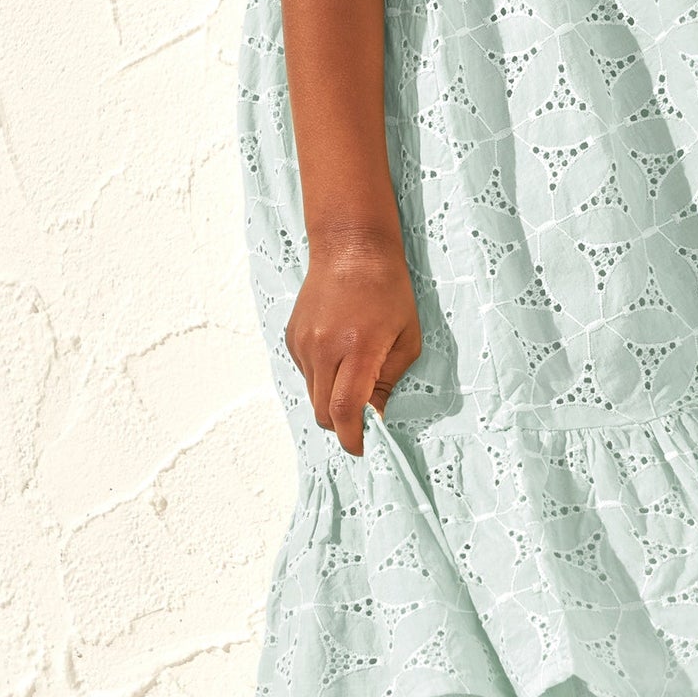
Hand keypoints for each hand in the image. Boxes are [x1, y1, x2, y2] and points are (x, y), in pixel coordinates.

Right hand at [285, 228, 422, 455]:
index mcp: (358, 348)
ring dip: (332, 398)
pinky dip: (322, 377)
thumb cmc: (388, 290)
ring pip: (312, 395)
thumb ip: (389, 382)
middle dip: (343, 424)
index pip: (344, 410)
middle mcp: (324, 348)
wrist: (350, 248)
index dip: (352, 438)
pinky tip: (339, 353)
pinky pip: (306, 374)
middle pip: (323, 411)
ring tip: (354, 372)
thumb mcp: (406, 338)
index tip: (363, 448)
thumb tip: (374, 416)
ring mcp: (303, 343)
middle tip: (363, 416)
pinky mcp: (291, 337)